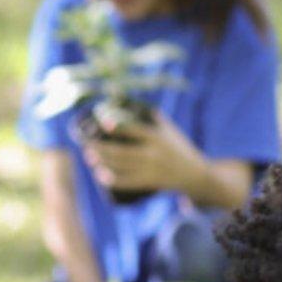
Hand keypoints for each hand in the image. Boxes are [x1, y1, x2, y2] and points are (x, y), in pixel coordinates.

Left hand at [83, 116, 204, 195]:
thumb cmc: (178, 147)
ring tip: (89, 156)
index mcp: (157, 137)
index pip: (136, 131)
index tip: (104, 123)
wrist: (195, 173)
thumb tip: (125, 99)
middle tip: (86, 144)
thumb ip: (150, 116)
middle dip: (101, 148)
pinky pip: (128, 182)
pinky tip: (100, 175)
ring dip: (103, 162)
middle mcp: (154, 153)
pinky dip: (113, 179)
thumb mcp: (168, 129)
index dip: (119, 127)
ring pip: (122, 166)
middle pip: (122, 151)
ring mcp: (152, 169)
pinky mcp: (150, 182)